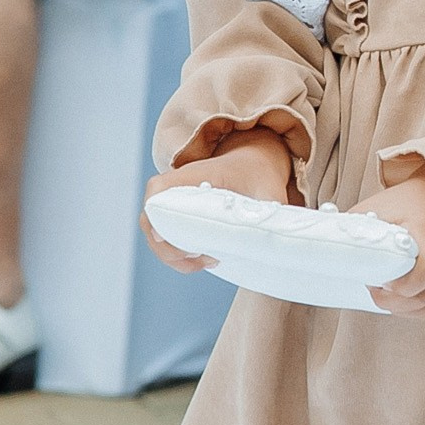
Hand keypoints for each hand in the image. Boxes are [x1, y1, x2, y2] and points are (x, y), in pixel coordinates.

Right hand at [140, 133, 296, 270]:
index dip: (158, 222)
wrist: (253, 163)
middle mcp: (173, 186)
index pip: (156, 195)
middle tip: (203, 259)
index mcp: (190, 174)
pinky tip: (205, 259)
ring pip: (156, 235)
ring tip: (207, 261)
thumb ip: (268, 213)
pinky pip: (165, 237)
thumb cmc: (259, 175)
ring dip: (174, 255)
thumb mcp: (269, 191)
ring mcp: (171, 201)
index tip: (180, 243)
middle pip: (150, 222)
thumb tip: (274, 239)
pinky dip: (179, 253)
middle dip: (170, 250)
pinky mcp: (176, 214)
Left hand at [370, 158, 424, 316]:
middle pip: (424, 297)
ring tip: (389, 296)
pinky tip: (407, 302)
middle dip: (393, 303)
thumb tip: (319, 244)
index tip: (380, 283)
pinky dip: (423, 311)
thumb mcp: (379, 207)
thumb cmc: (406, 203)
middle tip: (375, 293)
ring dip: (406, 309)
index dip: (401, 289)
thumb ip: (355, 226)